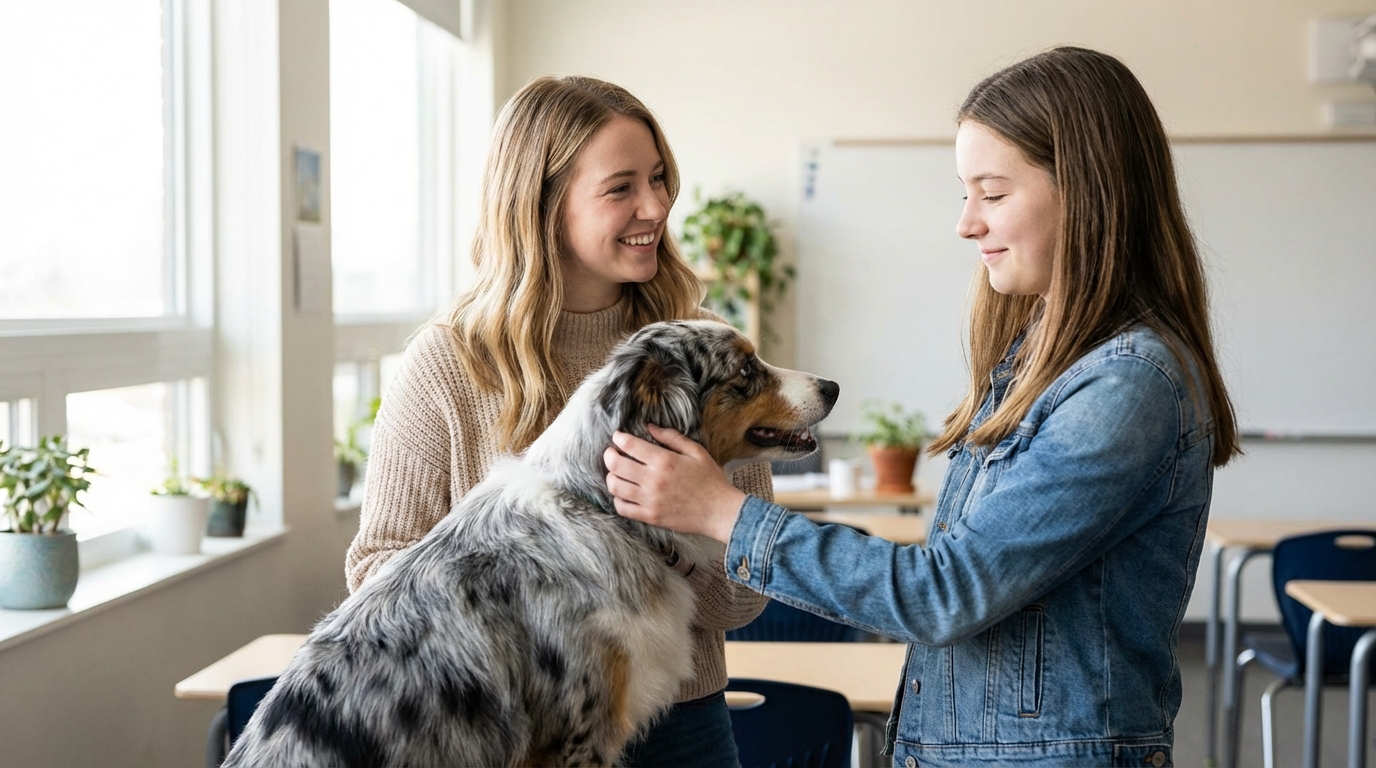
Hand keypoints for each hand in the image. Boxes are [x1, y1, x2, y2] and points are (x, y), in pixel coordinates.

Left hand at [603, 424, 746, 542]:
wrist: (720, 511)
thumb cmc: (711, 480)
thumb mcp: (696, 451)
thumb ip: (671, 437)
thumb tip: (649, 427)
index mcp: (665, 461)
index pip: (630, 445)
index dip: (619, 438)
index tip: (618, 437)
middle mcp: (653, 480)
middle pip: (616, 464)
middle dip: (609, 455)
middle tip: (612, 452)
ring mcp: (650, 500)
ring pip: (615, 486)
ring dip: (611, 476)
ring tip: (616, 472)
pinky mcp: (650, 517)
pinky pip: (622, 508)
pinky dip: (618, 498)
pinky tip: (624, 493)